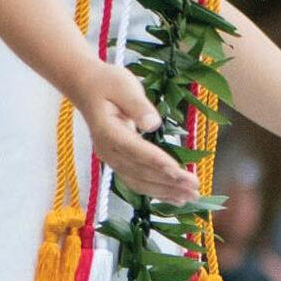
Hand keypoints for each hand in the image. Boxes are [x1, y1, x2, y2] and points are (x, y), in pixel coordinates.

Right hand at [73, 62, 198, 205]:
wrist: (86, 87)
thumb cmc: (107, 83)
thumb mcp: (123, 85)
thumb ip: (138, 105)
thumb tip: (152, 124)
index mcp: (107, 132)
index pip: (135, 150)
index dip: (157, 162)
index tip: (179, 171)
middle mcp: (108, 151)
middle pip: (140, 171)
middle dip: (168, 182)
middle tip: (194, 188)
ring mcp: (112, 159)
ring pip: (139, 182)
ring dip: (165, 191)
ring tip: (190, 196)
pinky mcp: (118, 161)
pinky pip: (137, 181)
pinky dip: (156, 191)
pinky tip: (175, 197)